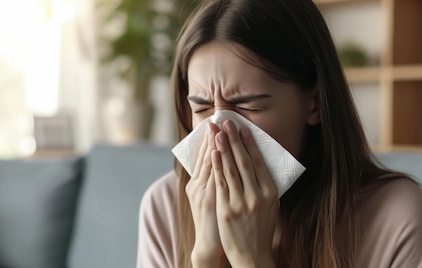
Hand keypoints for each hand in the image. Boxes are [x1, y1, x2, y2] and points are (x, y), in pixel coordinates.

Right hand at [186, 122, 222, 265]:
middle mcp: (197, 186)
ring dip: (216, 145)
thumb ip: (216, 182)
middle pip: (205, 156)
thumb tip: (225, 162)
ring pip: (209, 164)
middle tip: (217, 117)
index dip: (208, 139)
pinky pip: (215, 178)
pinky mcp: (211, 202)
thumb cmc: (215, 223)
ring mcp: (203, 194)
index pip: (203, 156)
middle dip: (212, 136)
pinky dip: (217, 164)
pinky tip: (220, 152)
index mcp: (196, 184)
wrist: (210, 246)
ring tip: (220, 128)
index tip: (214, 121)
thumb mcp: (212, 199)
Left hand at [212, 120, 277, 267]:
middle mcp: (257, 196)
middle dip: (234, 140)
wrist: (252, 255)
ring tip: (217, 132)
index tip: (242, 129)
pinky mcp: (226, 210)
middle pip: (244, 162)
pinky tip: (213, 154)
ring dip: (223, 148)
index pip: (258, 163)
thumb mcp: (270, 207)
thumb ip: (263, 186)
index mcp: (271, 194)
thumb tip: (255, 162)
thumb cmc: (260, 229)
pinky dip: (217, 167)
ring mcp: (241, 203)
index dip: (249, 144)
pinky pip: (221, 184)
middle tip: (227, 122)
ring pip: (231, 170)